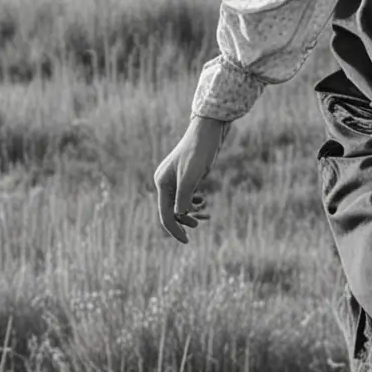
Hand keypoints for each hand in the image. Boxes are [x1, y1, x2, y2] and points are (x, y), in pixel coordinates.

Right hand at [153, 116, 227, 243]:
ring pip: (178, 203)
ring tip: (202, 213)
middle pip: (170, 211)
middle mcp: (165, 181)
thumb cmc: (200, 151)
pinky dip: (193, 202)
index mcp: (162, 183)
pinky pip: (185, 195)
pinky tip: (202, 200)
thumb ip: (184, 196)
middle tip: (197, 225)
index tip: (186, 242)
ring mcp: (175, 178)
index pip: (165, 214)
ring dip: (188, 212)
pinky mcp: (186, 175)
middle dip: (182, 221)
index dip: (174, 230)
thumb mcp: (192, 175)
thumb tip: (180, 215)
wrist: (209, 130)